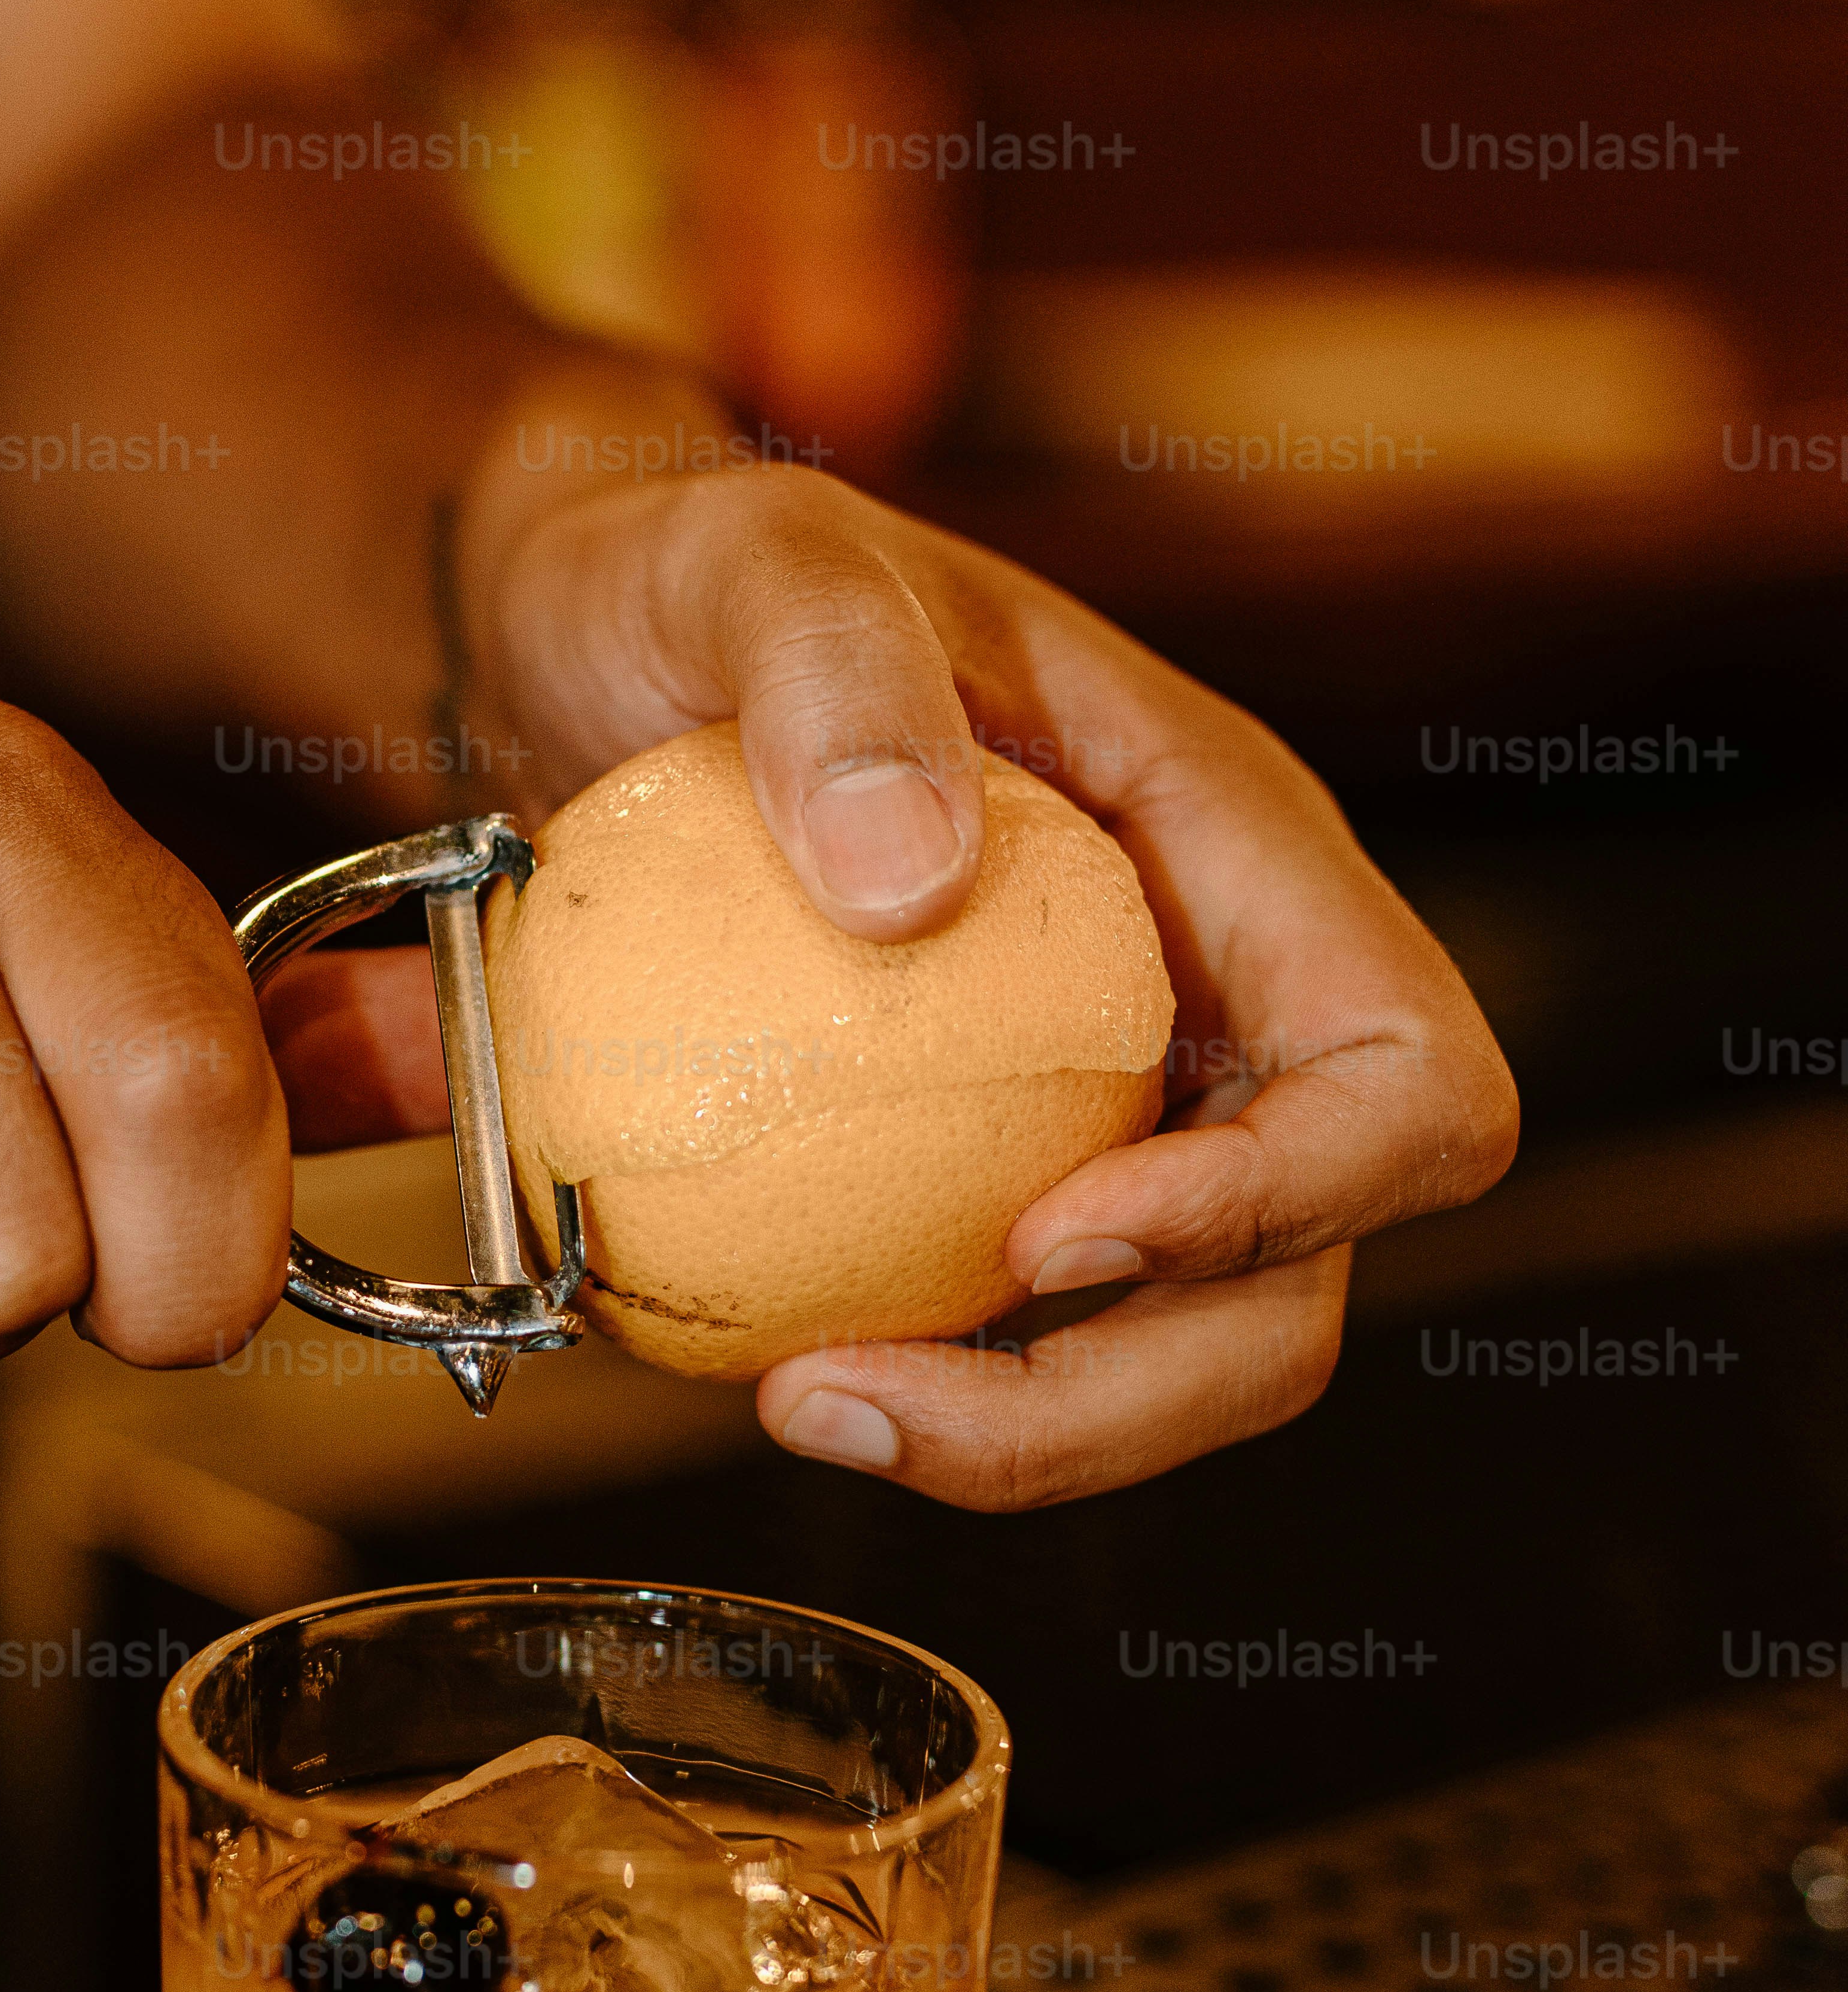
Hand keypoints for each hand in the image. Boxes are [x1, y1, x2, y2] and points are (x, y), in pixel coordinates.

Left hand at [412, 439, 1515, 1508]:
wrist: (588, 638)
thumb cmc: (698, 574)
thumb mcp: (751, 561)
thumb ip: (834, 670)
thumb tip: (906, 882)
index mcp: (1233, 845)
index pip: (1403, 1076)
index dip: (1285, 1198)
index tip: (1051, 1240)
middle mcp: (1213, 998)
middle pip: (1299, 1281)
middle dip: (1125, 1394)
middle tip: (870, 1397)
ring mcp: (1112, 1105)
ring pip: (1172, 1350)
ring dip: (1018, 1430)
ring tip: (806, 1405)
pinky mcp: (985, 1174)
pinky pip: (1013, 1338)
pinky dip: (922, 1390)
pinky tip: (765, 1374)